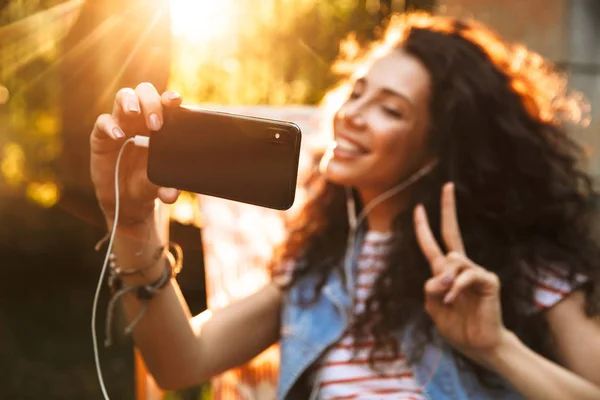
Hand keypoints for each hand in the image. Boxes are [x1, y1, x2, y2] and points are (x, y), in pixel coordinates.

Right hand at [90, 83, 181, 227]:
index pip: (165, 102)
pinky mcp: (102, 135)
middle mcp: (141, 119)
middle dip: (151, 102)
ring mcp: (121, 124)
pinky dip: (110, 125)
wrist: (125, 200)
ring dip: (129, 101)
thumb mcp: (159, 186)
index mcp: (160, 124)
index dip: (170, 98)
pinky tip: (118, 135)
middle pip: (144, 92)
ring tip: (134, 112)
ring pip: (123, 96)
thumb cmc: (147, 184)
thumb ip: (166, 187)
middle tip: (156, 124)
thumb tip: (172, 195)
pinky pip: (103, 122)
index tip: (176, 102)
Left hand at [413, 183, 508, 362]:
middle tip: (448, 186)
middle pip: (452, 233)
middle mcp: (461, 267)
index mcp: (445, 273)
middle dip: (448, 209)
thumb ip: (430, 289)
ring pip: (453, 259)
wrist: (479, 346)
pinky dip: (455, 288)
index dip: (424, 227)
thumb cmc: (457, 327)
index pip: (433, 244)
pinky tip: (452, 300)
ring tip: (447, 300)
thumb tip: (439, 275)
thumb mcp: (433, 308)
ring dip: (444, 280)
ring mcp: (476, 271)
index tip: (418, 208)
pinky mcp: (488, 280)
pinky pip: (466, 275)